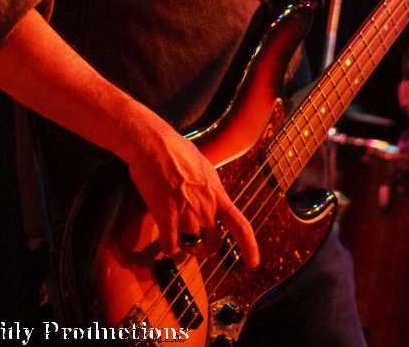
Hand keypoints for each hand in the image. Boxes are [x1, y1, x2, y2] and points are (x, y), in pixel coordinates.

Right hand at [123, 107, 259, 267]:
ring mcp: (187, 213)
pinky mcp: (167, 216)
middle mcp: (206, 207)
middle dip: (204, 248)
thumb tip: (210, 196)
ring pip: (190, 246)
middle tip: (194, 245)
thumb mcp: (204, 167)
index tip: (253, 263)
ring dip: (183, 245)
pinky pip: (170, 246)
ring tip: (175, 235)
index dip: (249, 246)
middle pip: (212, 243)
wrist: (155, 145)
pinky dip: (167, 248)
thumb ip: (209, 188)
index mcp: (217, 194)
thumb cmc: (176, 150)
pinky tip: (164, 242)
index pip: (240, 225)